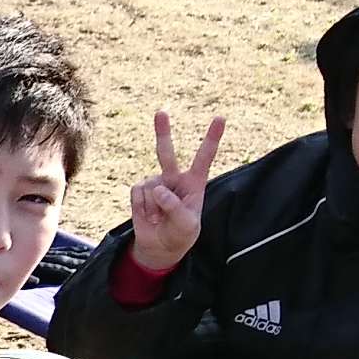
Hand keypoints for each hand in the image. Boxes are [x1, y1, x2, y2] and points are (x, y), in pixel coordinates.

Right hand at [126, 111, 225, 274]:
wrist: (160, 247)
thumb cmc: (181, 234)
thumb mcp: (188, 225)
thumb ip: (175, 206)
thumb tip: (158, 189)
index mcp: (194, 182)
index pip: (204, 157)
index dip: (212, 138)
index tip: (220, 117)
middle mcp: (174, 178)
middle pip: (166, 152)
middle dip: (162, 132)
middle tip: (160, 112)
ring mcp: (155, 183)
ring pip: (152, 186)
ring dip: (155, 207)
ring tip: (160, 218)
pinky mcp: (139, 191)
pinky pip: (139, 194)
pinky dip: (143, 208)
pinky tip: (149, 216)